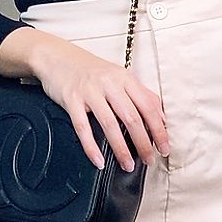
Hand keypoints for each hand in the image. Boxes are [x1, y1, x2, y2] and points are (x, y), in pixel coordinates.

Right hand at [31, 36, 169, 172]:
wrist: (56, 56)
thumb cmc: (89, 69)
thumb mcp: (118, 76)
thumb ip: (139, 94)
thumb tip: (160, 117)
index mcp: (124, 78)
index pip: (148, 105)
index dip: (159, 129)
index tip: (164, 146)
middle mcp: (109, 83)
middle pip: (132, 117)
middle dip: (143, 143)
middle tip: (149, 160)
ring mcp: (90, 91)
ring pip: (110, 124)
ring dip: (121, 149)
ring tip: (128, 164)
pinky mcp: (72, 99)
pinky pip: (83, 127)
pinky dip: (91, 147)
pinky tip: (98, 160)